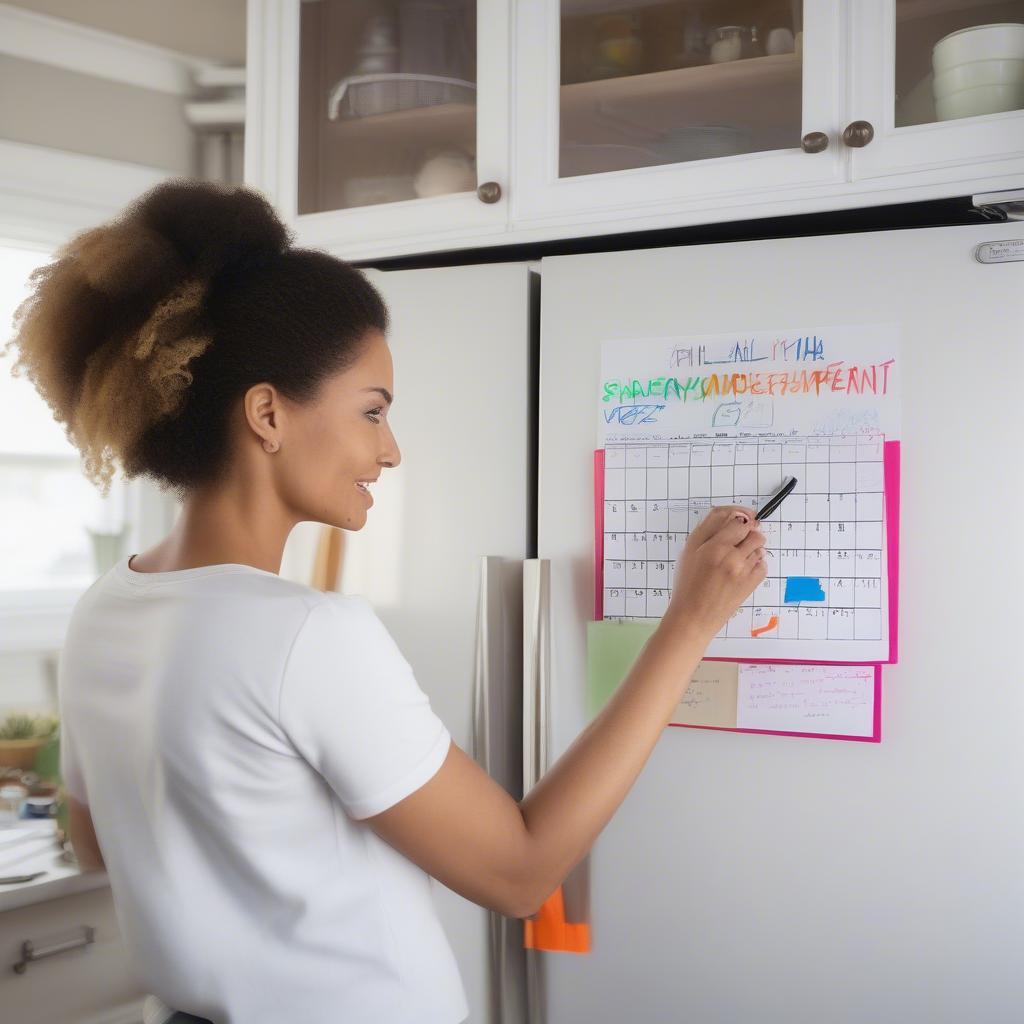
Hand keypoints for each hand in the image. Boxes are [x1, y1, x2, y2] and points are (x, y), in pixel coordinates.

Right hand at [664, 505, 766, 639]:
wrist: (693, 617)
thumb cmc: (687, 584)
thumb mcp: (689, 551)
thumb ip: (709, 529)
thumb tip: (732, 516)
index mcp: (714, 546)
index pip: (738, 520)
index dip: (739, 521)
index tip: (738, 524)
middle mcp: (732, 556)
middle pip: (753, 532)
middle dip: (747, 535)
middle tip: (736, 544)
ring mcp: (744, 571)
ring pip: (759, 548)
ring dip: (751, 550)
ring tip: (736, 560)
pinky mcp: (752, 583)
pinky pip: (764, 565)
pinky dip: (756, 564)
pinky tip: (741, 571)